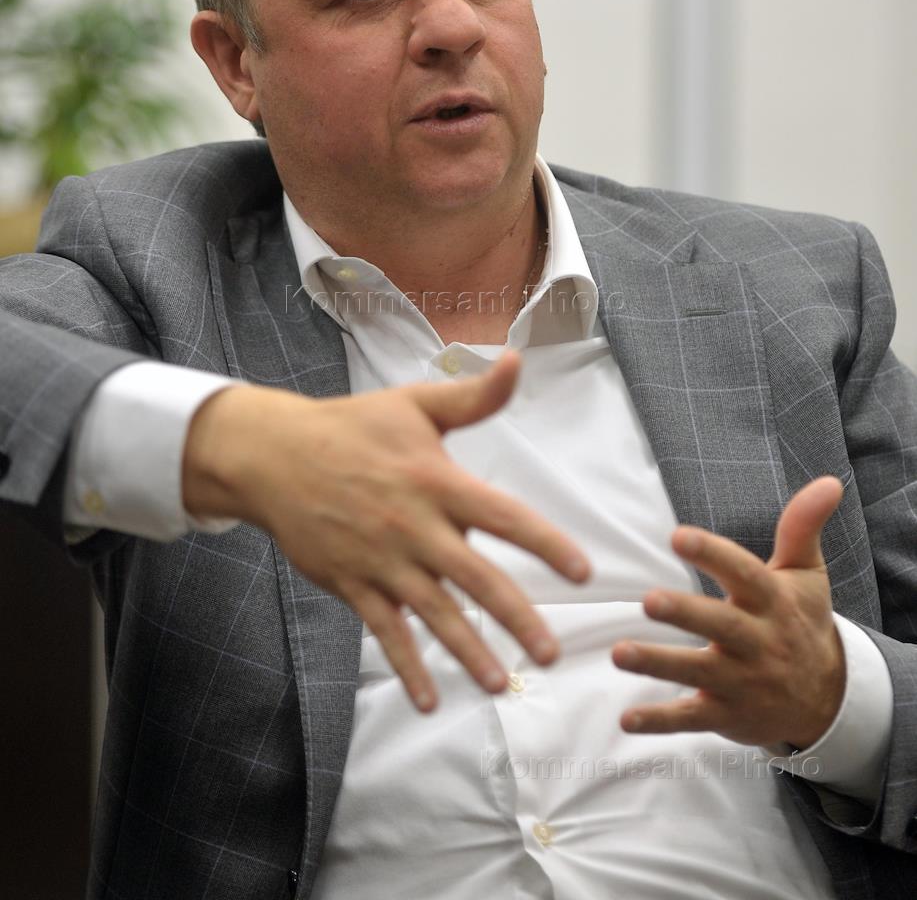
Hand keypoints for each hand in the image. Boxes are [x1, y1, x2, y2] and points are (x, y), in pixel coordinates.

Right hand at [183, 352, 589, 711]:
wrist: (275, 455)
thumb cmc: (352, 426)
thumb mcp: (414, 403)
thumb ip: (473, 396)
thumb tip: (516, 361)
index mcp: (436, 480)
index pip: (503, 517)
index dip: (545, 543)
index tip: (583, 571)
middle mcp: (413, 525)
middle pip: (475, 578)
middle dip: (516, 617)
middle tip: (550, 654)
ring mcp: (381, 559)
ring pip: (433, 614)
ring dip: (467, 651)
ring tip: (500, 684)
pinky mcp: (352, 582)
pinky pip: (384, 631)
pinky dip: (406, 666)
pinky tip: (428, 699)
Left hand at [611, 476, 845, 748]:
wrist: (825, 698)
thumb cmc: (801, 621)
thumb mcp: (806, 574)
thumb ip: (802, 527)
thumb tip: (829, 481)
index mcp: (770, 602)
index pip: (743, 574)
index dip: (712, 554)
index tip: (677, 535)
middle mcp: (756, 642)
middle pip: (720, 626)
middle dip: (685, 614)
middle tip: (648, 599)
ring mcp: (740, 683)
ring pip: (697, 673)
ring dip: (657, 665)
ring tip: (619, 653)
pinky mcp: (725, 715)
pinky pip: (690, 719)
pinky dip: (658, 721)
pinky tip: (626, 718)